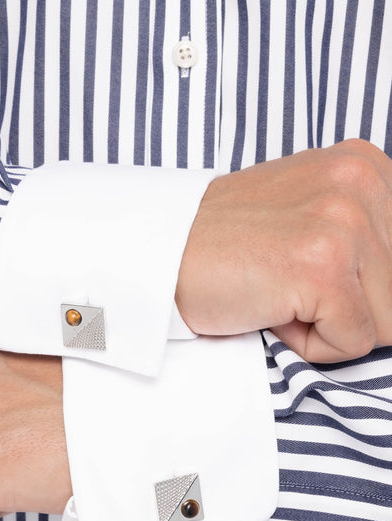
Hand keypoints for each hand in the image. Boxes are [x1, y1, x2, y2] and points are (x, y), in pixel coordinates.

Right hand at [176, 138, 391, 362]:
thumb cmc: (226, 245)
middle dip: (350, 308)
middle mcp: (363, 184)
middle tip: (290, 283)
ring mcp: (344, 224)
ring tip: (281, 293)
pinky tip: (271, 309)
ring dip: (331, 325)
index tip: (320, 279)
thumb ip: (365, 233)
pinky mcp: (322, 268)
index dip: (369, 287)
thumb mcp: (310, 214)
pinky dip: (311, 344)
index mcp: (366, 166)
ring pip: (387, 322)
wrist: (162, 254)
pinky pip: (353, 343)